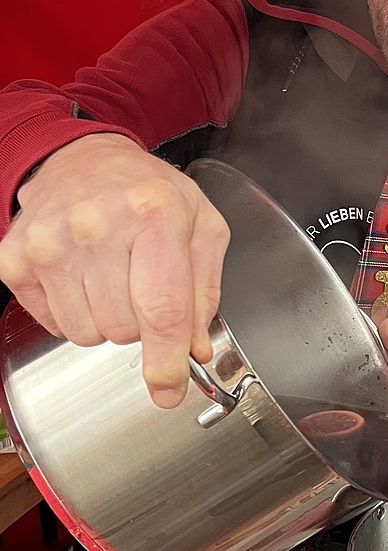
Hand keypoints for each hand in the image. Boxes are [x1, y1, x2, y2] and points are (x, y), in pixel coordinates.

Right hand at [0, 133, 228, 407]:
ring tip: (113, 278)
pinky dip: (75, 314)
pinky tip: (84, 278)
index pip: (161, 309)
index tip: (168, 390)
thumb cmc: (149, 194)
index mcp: (154, 215)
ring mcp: (49, 244)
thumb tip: (194, 349)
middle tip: (142, 286)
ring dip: (107, 320)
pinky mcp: (14, 260)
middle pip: (124, 328)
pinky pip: (54, 324)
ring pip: (87, 333)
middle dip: (142, 324)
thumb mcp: (202, 227)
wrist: (84, 160)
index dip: (166, 360)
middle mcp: (96, 227)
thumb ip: (206, 291)